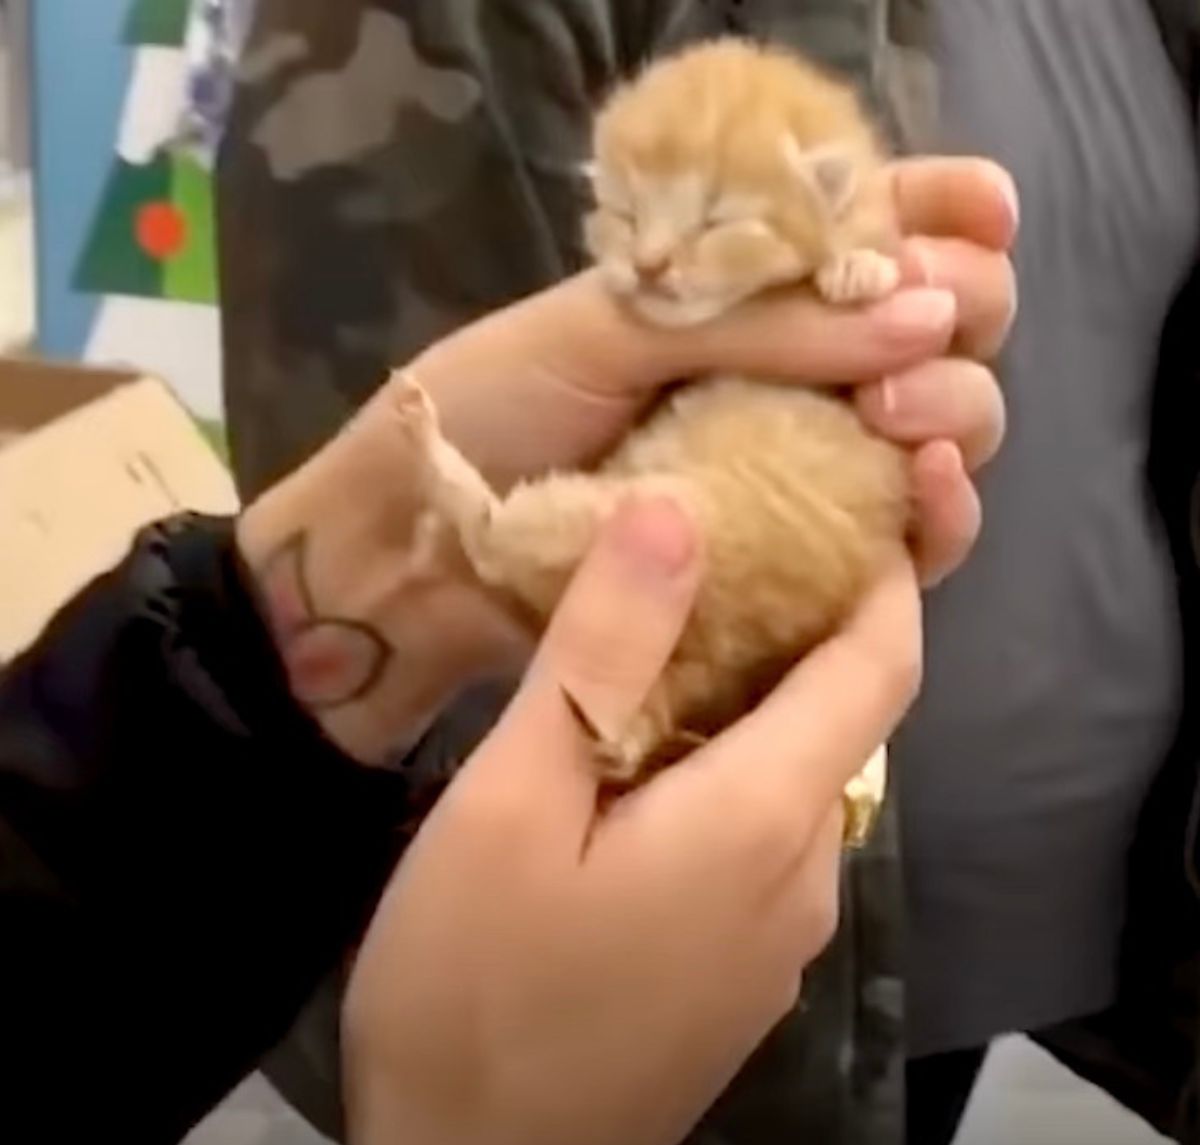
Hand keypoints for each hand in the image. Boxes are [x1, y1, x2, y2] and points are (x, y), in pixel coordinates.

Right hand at [343, 498, 921, 1144]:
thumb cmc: (477, 987)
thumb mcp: (512, 801)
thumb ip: (603, 654)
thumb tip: (678, 513)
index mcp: (764, 815)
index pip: (881, 665)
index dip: (881, 576)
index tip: (837, 502)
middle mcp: (805, 872)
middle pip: (837, 717)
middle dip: (795, 622)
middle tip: (709, 545)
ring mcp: (781, 933)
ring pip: (793, 777)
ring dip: (748, 698)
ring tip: (656, 634)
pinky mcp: (744, 969)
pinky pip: (760, 836)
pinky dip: (725, 769)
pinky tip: (639, 758)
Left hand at [412, 156, 1016, 585]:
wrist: (434, 544)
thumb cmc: (499, 408)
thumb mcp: (613, 324)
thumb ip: (761, 317)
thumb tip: (923, 308)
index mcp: (750, 290)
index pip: (880, 231)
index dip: (944, 212)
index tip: (980, 211)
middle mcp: (797, 375)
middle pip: (940, 329)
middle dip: (966, 309)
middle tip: (927, 327)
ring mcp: (804, 471)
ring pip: (943, 432)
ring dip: (958, 408)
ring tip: (904, 416)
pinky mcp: (800, 566)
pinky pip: (907, 543)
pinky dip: (943, 514)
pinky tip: (931, 486)